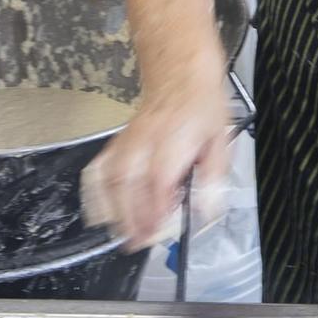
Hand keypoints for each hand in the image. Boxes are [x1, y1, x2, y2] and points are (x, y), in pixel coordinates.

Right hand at [80, 51, 229, 249]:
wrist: (180, 74)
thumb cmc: (201, 107)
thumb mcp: (221, 140)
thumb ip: (212, 178)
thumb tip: (206, 209)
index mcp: (174, 140)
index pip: (158, 180)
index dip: (155, 209)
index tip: (157, 232)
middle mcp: (145, 141)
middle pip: (128, 183)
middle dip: (130, 218)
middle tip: (137, 243)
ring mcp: (127, 141)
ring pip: (110, 178)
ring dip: (112, 209)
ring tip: (120, 234)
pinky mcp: (117, 142)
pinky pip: (100, 168)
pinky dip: (96, 191)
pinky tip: (100, 210)